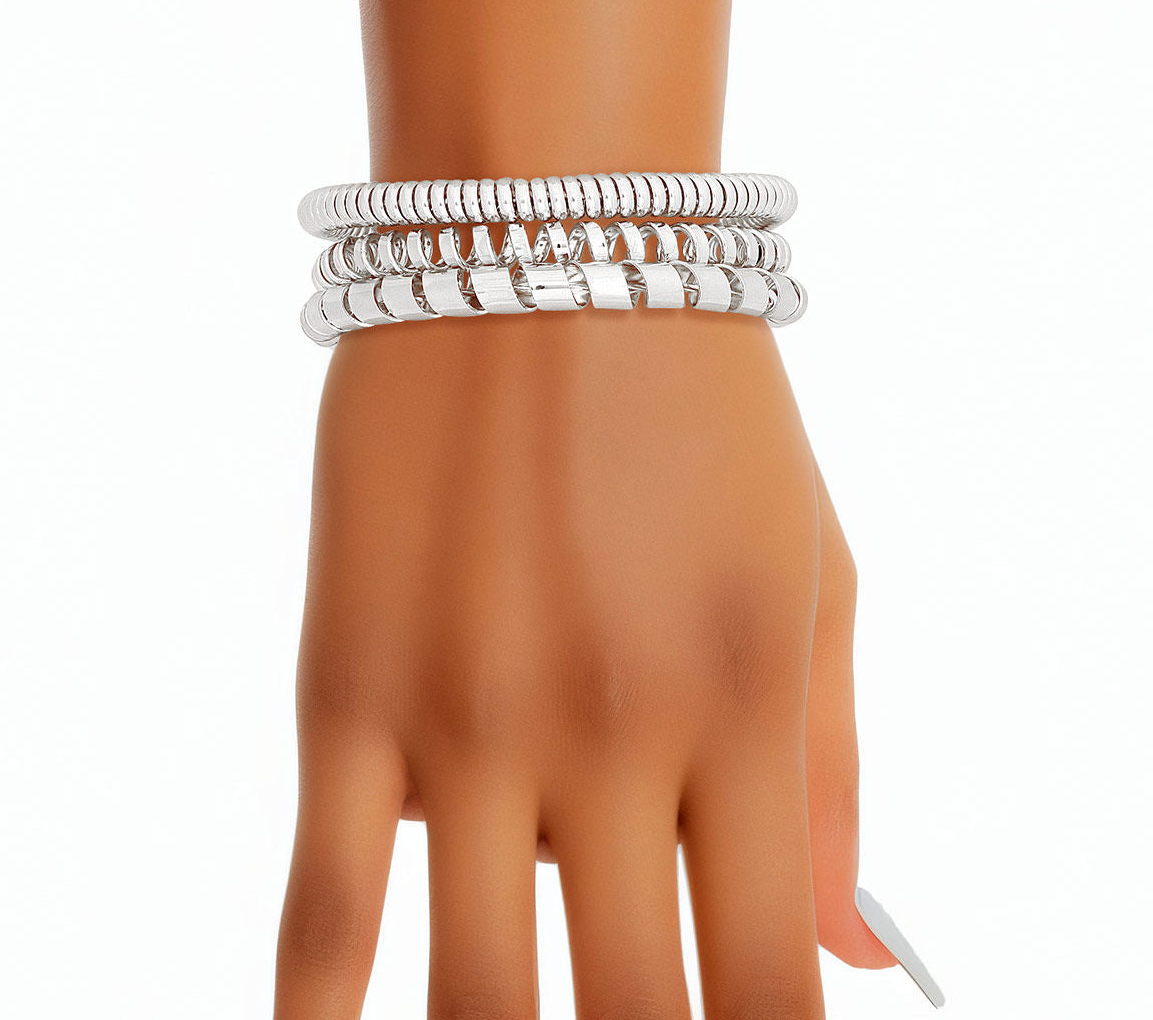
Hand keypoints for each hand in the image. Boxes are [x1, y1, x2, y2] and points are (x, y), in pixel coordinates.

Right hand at [274, 309, 890, 1018]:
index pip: (769, 987)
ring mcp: (469, 715)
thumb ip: (836, 774)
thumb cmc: (702, 404)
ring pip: (478, 994)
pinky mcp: (348, 681)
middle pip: (631, 1011)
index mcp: (748, 705)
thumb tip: (857, 959)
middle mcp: (614, 732)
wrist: (545, 239)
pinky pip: (324, 905)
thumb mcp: (811, 573)